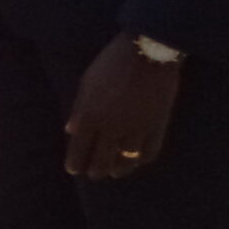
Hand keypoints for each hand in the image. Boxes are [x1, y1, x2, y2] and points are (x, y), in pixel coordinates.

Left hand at [63, 35, 180, 179]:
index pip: (79, 149)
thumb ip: (78, 110)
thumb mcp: (87, 84)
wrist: (146, 53)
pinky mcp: (157, 126)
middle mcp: (111, 128)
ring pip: (126, 161)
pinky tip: (138, 161)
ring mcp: (136, 129)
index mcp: (90, 117)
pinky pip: (150, 151)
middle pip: (102, 160)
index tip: (73, 170)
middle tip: (94, 174)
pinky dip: (143, 159)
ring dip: (119, 170)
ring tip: (115, 173)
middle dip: (96, 171)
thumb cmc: (110, 64)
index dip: (75, 163)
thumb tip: (70, 130)